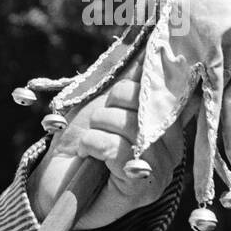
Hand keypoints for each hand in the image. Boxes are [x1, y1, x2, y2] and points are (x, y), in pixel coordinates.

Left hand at [26, 54, 184, 229]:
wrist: (55, 178)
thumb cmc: (81, 135)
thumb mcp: (105, 98)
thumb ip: (130, 75)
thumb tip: (150, 39)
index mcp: (168, 124)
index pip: (174, 91)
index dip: (156, 75)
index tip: (138, 64)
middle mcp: (173, 149)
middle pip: (149, 103)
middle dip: (115, 101)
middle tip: (100, 119)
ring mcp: (161, 172)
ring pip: (131, 125)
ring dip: (99, 126)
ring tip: (91, 141)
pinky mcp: (142, 191)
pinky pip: (118, 150)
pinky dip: (93, 144)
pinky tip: (88, 156)